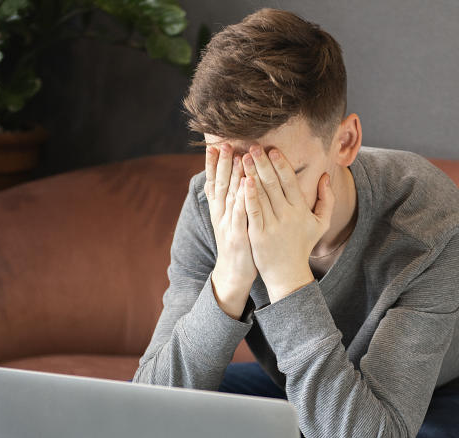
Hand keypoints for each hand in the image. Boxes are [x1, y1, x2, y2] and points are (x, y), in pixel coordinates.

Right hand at [204, 145, 257, 318]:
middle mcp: (220, 215)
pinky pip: (240, 215)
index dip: (213, 164)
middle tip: (224, 144)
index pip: (214, 182)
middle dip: (221, 164)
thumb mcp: (230, 220)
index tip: (214, 145)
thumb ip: (230, 201)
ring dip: (232, 176)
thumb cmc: (238, 243)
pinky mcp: (238, 236)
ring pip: (229, 196)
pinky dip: (241, 199)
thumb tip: (233, 179)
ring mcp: (228, 225)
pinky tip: (245, 186)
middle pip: (219, 185)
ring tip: (236, 157)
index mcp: (219, 210)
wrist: (234, 273)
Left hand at [242, 146, 334, 301]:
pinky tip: (243, 182)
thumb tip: (325, 176)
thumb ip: (326, 199)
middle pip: (274, 184)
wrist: (288, 274)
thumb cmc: (302, 246)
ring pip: (261, 195)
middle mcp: (287, 215)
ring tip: (243, 158)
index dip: (281, 165)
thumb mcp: (321, 223)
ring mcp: (272, 225)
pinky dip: (248, 197)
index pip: (290, 182)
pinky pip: (253, 212)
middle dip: (263, 164)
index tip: (273, 150)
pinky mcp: (258, 235)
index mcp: (301, 210)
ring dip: (252, 174)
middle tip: (253, 147)